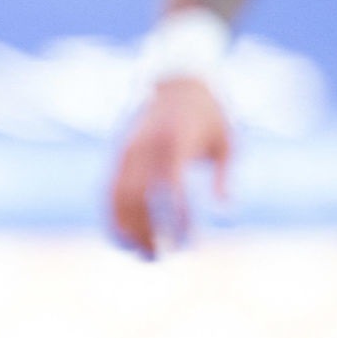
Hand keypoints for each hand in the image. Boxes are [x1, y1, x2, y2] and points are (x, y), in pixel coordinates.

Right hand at [108, 77, 232, 258]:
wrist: (177, 79)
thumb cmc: (211, 113)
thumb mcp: (227, 141)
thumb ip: (225, 178)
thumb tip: (225, 215)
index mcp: (174, 141)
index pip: (170, 189)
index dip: (176, 220)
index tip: (189, 244)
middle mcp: (144, 146)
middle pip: (137, 198)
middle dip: (146, 232)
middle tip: (162, 258)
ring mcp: (126, 150)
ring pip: (116, 198)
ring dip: (126, 230)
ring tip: (143, 254)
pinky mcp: (118, 155)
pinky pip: (109, 191)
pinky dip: (113, 217)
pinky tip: (124, 238)